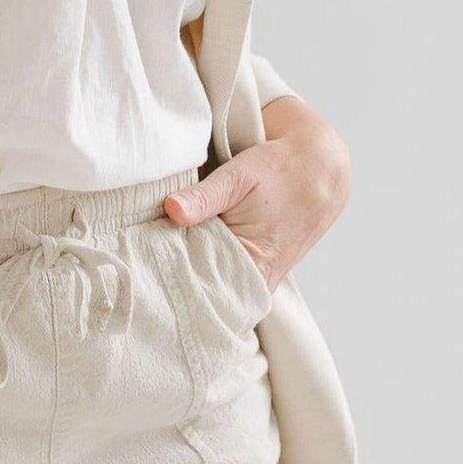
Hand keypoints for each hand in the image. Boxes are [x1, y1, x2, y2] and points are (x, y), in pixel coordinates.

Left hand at [161, 101, 351, 289]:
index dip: (173, 283)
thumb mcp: (239, 175)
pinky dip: (205, 268)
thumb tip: (171, 209)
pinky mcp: (260, 272)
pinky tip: (183, 255)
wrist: (319, 169)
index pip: (204, 291)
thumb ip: (203, 196)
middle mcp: (258, 282)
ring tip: (157, 262)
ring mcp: (260, 280)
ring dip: (190, 274)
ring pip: (215, 287)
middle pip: (207, 294)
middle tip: (143, 268)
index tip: (145, 273)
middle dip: (177, 283)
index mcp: (254, 265)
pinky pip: (226, 279)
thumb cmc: (279, 170)